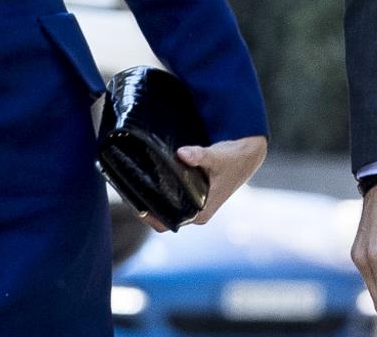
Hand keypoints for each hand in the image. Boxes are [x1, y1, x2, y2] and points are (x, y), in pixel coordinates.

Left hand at [145, 136, 265, 230]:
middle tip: (129, 191)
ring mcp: (195, 205)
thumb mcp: (216, 156)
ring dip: (153, 199)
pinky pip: (173, 198)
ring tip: (135, 184)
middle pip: (164, 216)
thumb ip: (199, 156)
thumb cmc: (233, 159)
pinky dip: (162, 191)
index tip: (134, 204)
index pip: (167, 222)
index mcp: (201, 213)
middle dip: (147, 206)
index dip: (149, 216)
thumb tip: (181, 154)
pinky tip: (151, 179)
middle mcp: (196, 213)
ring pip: (168, 206)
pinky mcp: (194, 195)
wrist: (247, 155)